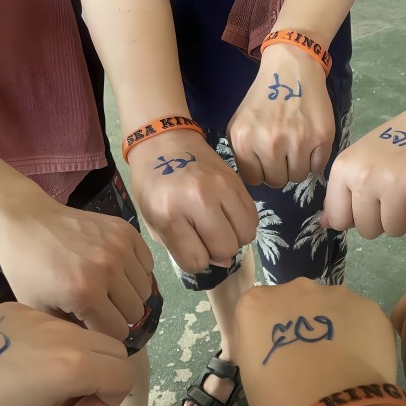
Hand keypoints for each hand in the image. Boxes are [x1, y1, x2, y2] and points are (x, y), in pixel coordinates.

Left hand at [0, 194, 154, 340]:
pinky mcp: (126, 231)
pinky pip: (147, 265)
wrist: (26, 221)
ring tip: (109, 288)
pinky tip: (115, 269)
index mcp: (85, 294)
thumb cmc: (27, 268)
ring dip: (129, 295)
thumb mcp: (39, 310)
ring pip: (145, 290)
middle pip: (135, 313)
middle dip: (119, 316)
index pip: (117, 332)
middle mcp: (108, 270)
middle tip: (100, 307)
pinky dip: (135, 272)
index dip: (104, 334)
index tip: (92, 326)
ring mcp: (120, 247)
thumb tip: (99, 345)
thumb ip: (73, 332)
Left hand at [0, 303, 133, 405]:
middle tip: (67, 403)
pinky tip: (20, 367)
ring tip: (45, 387)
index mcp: (70, 367)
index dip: (109, 402)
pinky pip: (53, 325)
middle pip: (112, 347)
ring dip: (81, 361)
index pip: (124, 375)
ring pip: (84, 333)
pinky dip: (54, 346)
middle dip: (103, 378)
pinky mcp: (14, 309)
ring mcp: (36, 317)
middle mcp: (60, 334)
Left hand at [127, 129, 257, 272]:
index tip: (186, 245)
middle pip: (226, 250)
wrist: (163, 142)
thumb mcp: (153, 221)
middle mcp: (198, 200)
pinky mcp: (237, 180)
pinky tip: (227, 214)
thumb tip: (224, 262)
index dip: (193, 260)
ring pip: (245, 235)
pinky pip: (253, 216)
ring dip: (233, 237)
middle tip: (203, 235)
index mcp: (169, 214)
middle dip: (215, 250)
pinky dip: (242, 223)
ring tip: (217, 225)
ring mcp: (222, 188)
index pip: (196, 261)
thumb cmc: (152, 185)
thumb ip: (182, 248)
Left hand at [228, 43, 335, 188]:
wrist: (292, 69)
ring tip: (296, 148)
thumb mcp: (239, 123)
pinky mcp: (322, 138)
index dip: (261, 171)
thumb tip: (254, 177)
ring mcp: (298, 141)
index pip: (254, 179)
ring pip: (298, 177)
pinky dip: (314, 160)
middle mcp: (270, 143)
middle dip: (279, 171)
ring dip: (297, 167)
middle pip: (277, 181)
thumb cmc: (263, 98)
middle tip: (282, 155)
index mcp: (245, 141)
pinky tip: (309, 144)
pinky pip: (317, 167)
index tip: (265, 161)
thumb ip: (242, 153)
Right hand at [234, 279, 400, 405]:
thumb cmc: (283, 404)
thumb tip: (276, 348)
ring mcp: (335, 294)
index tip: (278, 358)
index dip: (269, 335)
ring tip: (341, 363)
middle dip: (302, 323)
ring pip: (331, 306)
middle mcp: (295, 289)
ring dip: (333, 326)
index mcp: (257, 304)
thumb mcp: (252, 377)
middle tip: (310, 360)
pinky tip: (362, 363)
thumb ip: (260, 348)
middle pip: (296, 301)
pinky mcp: (368, 307)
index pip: (259, 311)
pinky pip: (360, 318)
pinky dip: (360, 335)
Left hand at [323, 100, 405, 237]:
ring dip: (404, 218)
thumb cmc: (396, 142)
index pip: (338, 219)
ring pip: (393, 230)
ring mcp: (396, 183)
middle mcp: (365, 176)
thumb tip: (325, 223)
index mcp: (344, 168)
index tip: (368, 204)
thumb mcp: (360, 160)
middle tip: (393, 195)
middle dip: (381, 220)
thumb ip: (341, 192)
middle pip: (367, 229)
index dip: (355, 218)